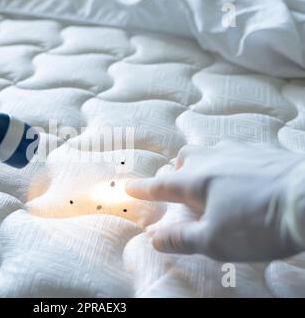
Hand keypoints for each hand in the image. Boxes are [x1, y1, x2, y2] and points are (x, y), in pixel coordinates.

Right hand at [126, 141, 304, 261]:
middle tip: (180, 187)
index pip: (160, 185)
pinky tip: (241, 175)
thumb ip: (181, 239)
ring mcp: (238, 151)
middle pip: (184, 158)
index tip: (129, 187)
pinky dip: (228, 162)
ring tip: (211, 181)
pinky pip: (234, 151)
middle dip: (176, 171)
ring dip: (202, 164)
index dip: (143, 189)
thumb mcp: (215, 241)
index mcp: (195, 181)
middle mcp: (213, 159)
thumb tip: (153, 238)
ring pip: (209, 151)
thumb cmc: (258, 223)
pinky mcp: (262, 150)